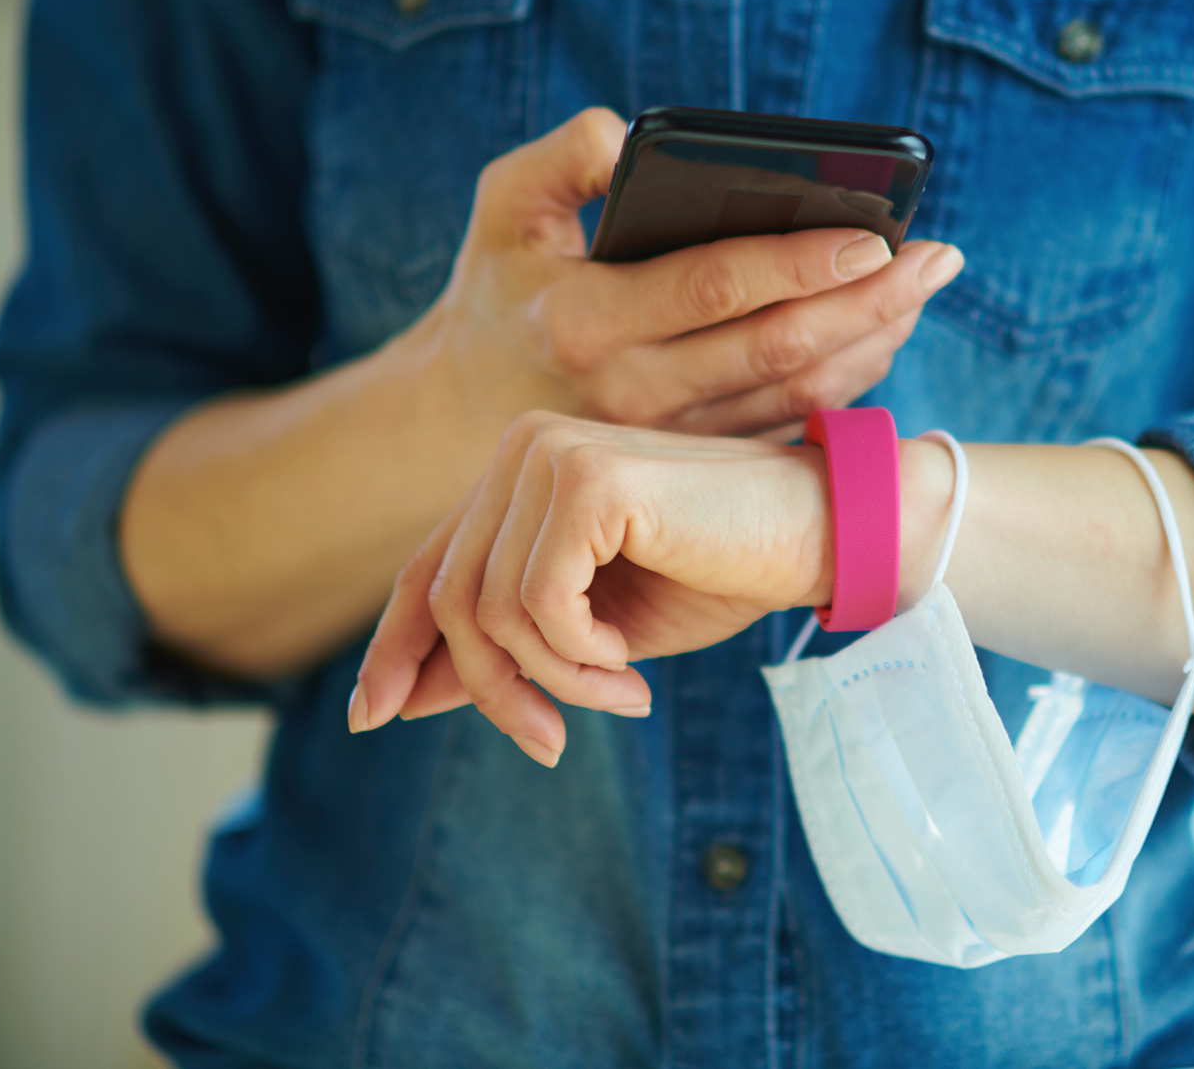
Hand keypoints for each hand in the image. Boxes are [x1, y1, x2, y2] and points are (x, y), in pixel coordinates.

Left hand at [350, 412, 832, 764]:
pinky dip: (578, 658)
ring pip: (489, 611)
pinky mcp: (586, 481)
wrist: (822, 535)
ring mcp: (550, 455)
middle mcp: (522, 450)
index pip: (430, 566)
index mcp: (521, 474)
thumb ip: (507, 647)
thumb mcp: (595, 630)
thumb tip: (398, 698)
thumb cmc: (721, 573)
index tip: (371, 718)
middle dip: (493, 690)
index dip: (395, 645)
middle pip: (451, 597)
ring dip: (553, 681)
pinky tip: (629, 664)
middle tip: (551, 743)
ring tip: (620, 695)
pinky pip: (536, 604)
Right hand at [424, 108, 963, 438]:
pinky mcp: (695, 459)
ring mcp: (670, 436)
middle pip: (777, 347)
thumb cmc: (499, 290)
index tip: (873, 235)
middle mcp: (633, 389)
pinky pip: (787, 421)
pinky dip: (844, 380)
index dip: (798, 263)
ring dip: (871, 342)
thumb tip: (633, 136)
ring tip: (923, 288)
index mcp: (585, 319)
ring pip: (794, 393)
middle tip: (940, 257)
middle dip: (870, 301)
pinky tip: (882, 332)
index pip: (713, 288)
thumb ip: (562, 156)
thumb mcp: (502, 206)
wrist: (465, 416)